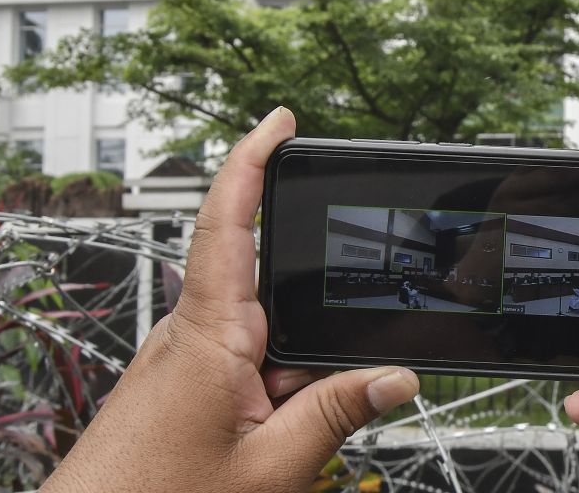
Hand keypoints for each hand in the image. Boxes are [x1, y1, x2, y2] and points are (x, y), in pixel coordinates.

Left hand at [42, 107, 418, 491]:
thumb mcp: (270, 468)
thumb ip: (336, 414)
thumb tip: (396, 376)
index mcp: (209, 336)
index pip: (229, 222)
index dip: (252, 160)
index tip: (279, 121)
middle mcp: (192, 334)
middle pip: (270, 289)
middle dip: (310, 327)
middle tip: (313, 392)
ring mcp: (184, 358)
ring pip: (265, 336)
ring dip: (291, 375)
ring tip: (281, 437)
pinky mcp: (182, 382)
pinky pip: (246, 363)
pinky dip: (273, 391)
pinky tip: (271, 436)